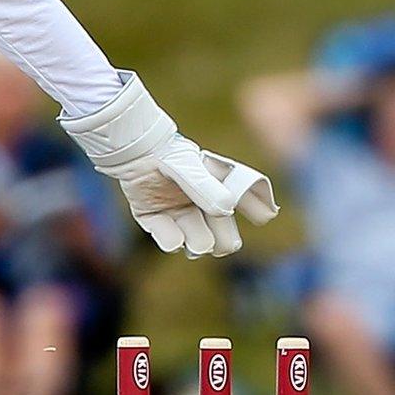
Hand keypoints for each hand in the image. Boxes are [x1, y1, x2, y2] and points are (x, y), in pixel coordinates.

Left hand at [62, 73, 278, 257]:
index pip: (246, 199)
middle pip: (223, 232)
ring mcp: (178, 212)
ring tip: (196, 244)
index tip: (264, 215)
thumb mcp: (186, 167)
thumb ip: (203, 187)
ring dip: (198, 243)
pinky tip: (173, 241)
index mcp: (217, 185)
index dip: (257, 208)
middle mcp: (201, 202)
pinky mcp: (156, 219)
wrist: (130, 151)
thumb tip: (226, 210)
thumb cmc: (164, 153)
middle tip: (220, 243)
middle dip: (224, 241)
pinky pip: (168, 238)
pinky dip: (171, 241)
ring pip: (197, 240)